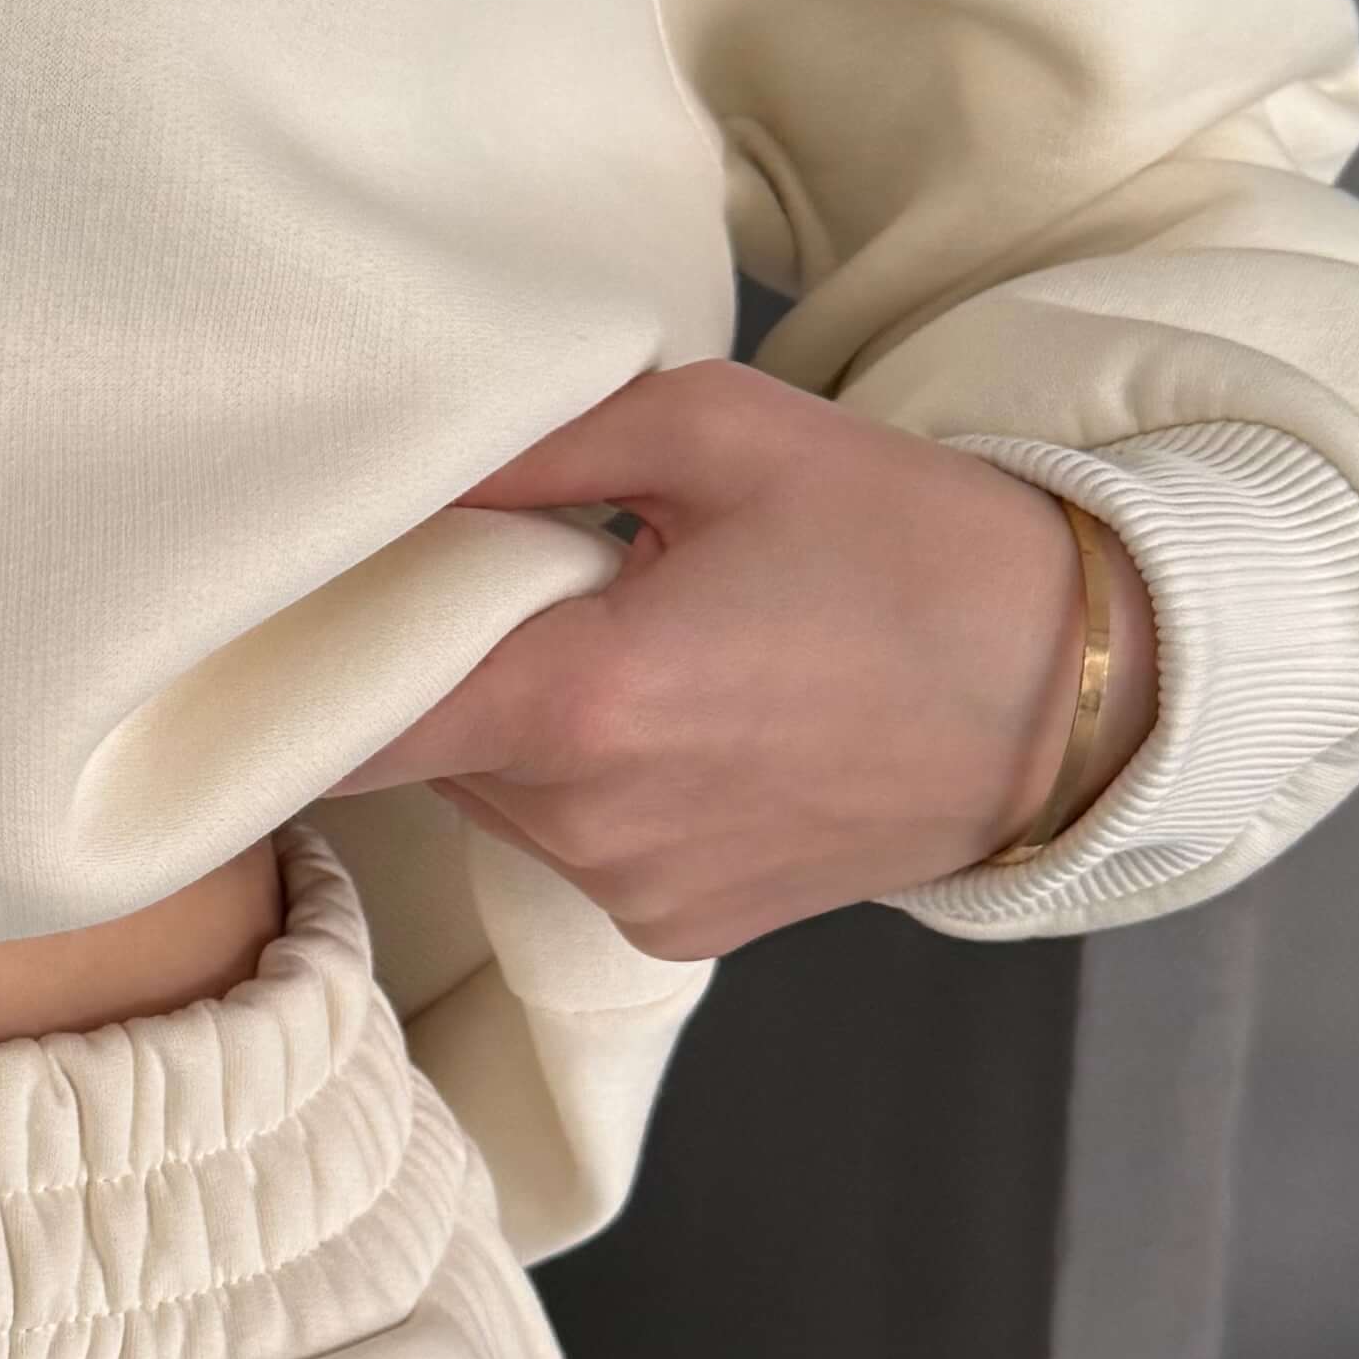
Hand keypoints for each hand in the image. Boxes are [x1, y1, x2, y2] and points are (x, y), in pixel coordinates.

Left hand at [327, 358, 1158, 957]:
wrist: (1081, 694)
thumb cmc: (909, 543)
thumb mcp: (723, 430)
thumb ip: (538, 441)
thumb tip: (399, 456)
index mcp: (582, 702)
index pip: (348, 720)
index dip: (295, 668)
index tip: (276, 614)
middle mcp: (589, 825)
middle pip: (424, 744)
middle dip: (445, 659)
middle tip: (528, 571)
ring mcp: (633, 892)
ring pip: (497, 794)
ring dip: (523, 720)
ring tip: (633, 635)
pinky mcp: (678, 927)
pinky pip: (575, 843)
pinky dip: (594, 781)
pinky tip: (694, 714)